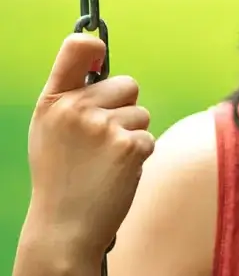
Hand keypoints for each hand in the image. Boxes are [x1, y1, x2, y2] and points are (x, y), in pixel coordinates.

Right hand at [26, 34, 155, 261]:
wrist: (64, 229)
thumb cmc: (62, 178)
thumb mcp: (51, 132)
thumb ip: (72, 98)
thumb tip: (96, 52)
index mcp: (52, 102)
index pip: (74, 50)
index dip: (92, 46)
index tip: (97, 50)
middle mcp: (74, 108)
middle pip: (127, 84)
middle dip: (124, 109)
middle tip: (100, 143)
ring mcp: (102, 126)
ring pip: (142, 113)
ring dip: (133, 135)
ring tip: (105, 162)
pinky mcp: (128, 146)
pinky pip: (150, 138)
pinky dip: (140, 156)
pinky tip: (117, 174)